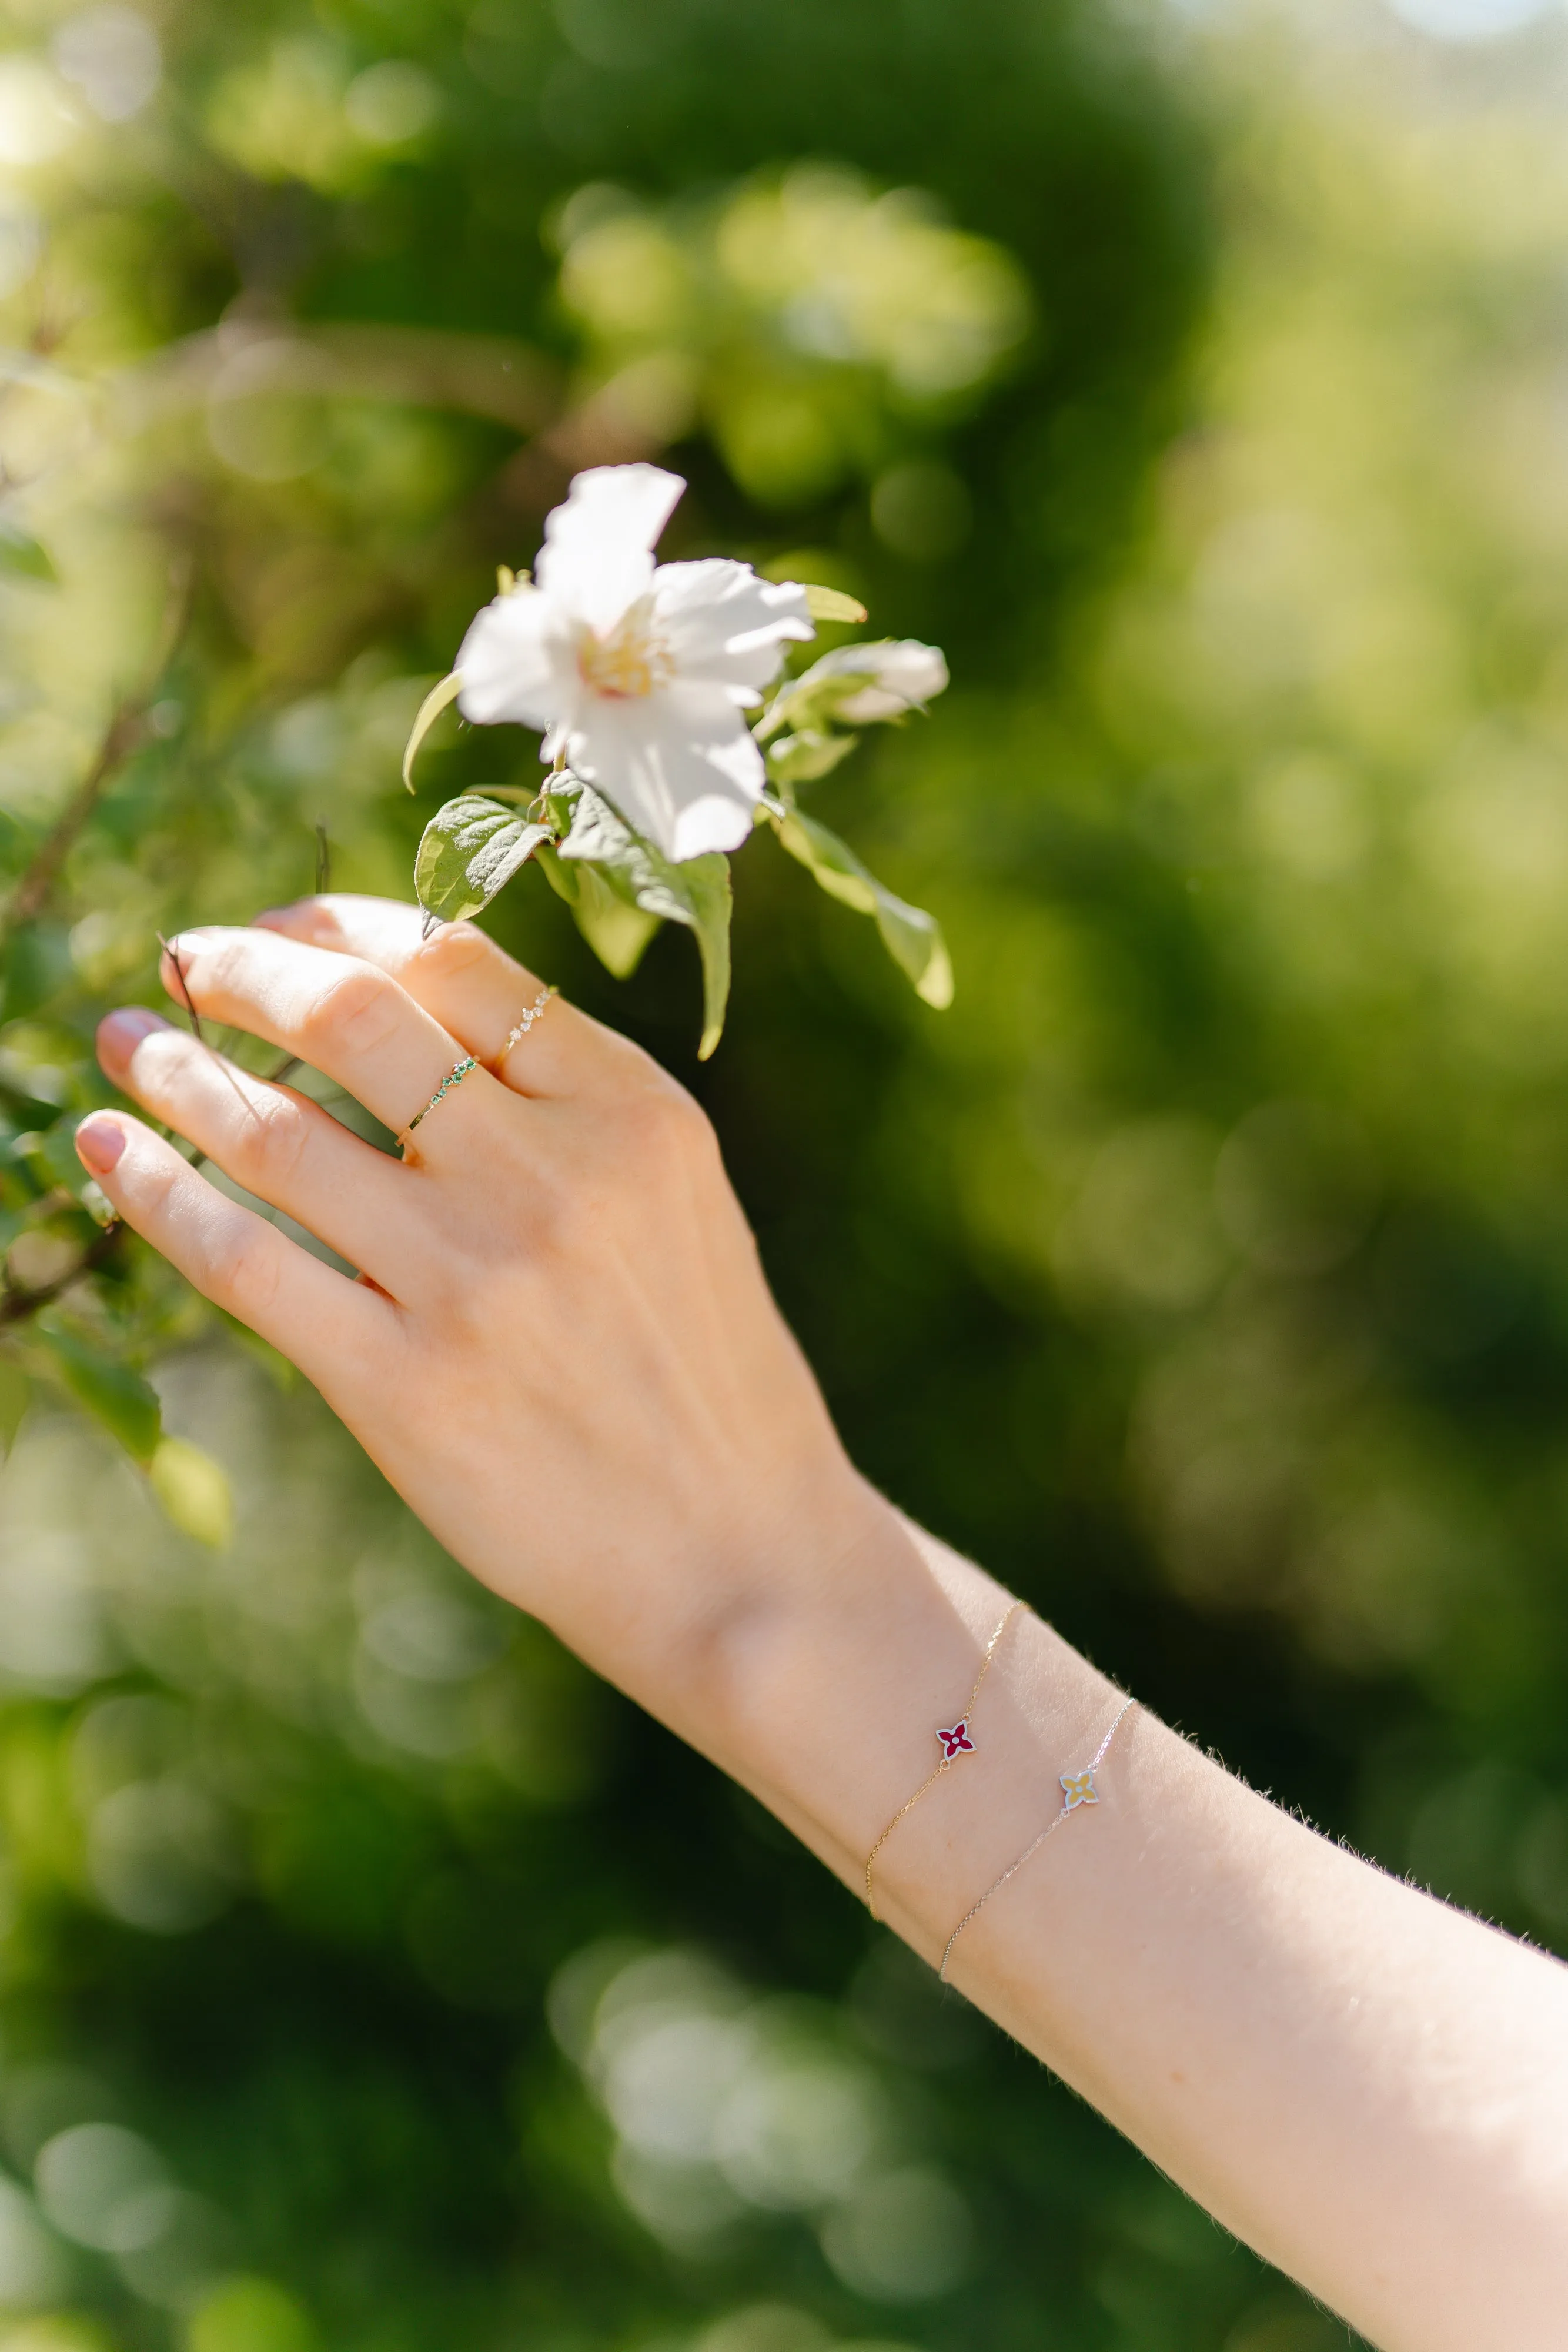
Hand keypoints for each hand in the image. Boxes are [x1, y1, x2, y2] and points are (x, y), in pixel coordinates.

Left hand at [75, 898, 877, 1707]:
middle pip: (351, 1015)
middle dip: (240, 971)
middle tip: (179, 966)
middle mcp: (551, 1176)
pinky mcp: (402, 1387)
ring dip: (175, 1071)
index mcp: (633, 1111)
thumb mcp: (677, 1197)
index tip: (276, 930)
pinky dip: (156, 1190)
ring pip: (274, 1132)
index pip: (453, 959)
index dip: (336, 925)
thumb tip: (398, 1011)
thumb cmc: (705, 1369)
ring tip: (124, 1048)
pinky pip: (243, 1260)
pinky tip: (108, 1151)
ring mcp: (471, 1282)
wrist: (739, 1551)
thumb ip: (563, 1104)